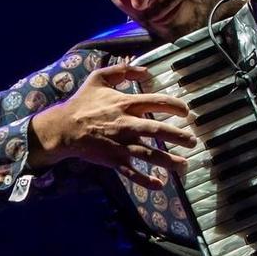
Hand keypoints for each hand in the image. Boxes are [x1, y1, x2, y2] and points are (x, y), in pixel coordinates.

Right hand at [28, 63, 196, 188]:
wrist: (64, 128)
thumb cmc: (82, 102)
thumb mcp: (99, 78)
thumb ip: (122, 70)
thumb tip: (145, 70)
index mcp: (125, 104)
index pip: (157, 103)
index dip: (175, 106)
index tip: (186, 112)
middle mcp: (127, 125)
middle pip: (158, 131)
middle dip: (178, 137)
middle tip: (193, 141)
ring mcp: (121, 145)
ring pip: (149, 155)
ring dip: (169, 161)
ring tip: (184, 165)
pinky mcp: (114, 160)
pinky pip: (132, 173)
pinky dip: (146, 181)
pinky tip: (160, 184)